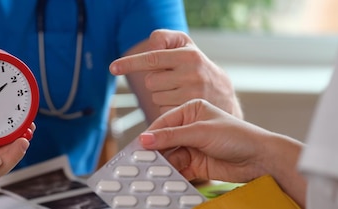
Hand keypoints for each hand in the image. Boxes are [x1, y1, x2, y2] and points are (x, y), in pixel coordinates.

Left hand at [110, 29, 241, 117]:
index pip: (152, 58)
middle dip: (156, 81)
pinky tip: (180, 103)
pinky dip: (167, 108)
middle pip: (151, 81)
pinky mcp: (189, 112)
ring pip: (155, 96)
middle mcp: (192, 73)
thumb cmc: (197, 68)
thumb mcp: (186, 48)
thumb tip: (151, 43)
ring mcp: (192, 94)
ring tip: (179, 91)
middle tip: (172, 80)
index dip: (130, 63)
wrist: (224, 96)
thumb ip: (165, 40)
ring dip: (161, 95)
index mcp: (188, 55)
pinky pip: (162, 110)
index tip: (113, 68)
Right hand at [138, 99, 300, 182]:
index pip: (163, 122)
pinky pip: (177, 168)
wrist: (260, 159)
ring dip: (161, 165)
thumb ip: (171, 136)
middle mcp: (190, 127)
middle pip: (163, 140)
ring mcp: (193, 146)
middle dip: (154, 152)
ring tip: (153, 171)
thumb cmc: (238, 136)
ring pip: (169, 156)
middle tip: (141, 161)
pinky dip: (171, 174)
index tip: (138, 146)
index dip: (150, 135)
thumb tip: (145, 138)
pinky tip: (165, 177)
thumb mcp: (201, 132)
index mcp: (191, 111)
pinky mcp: (196, 164)